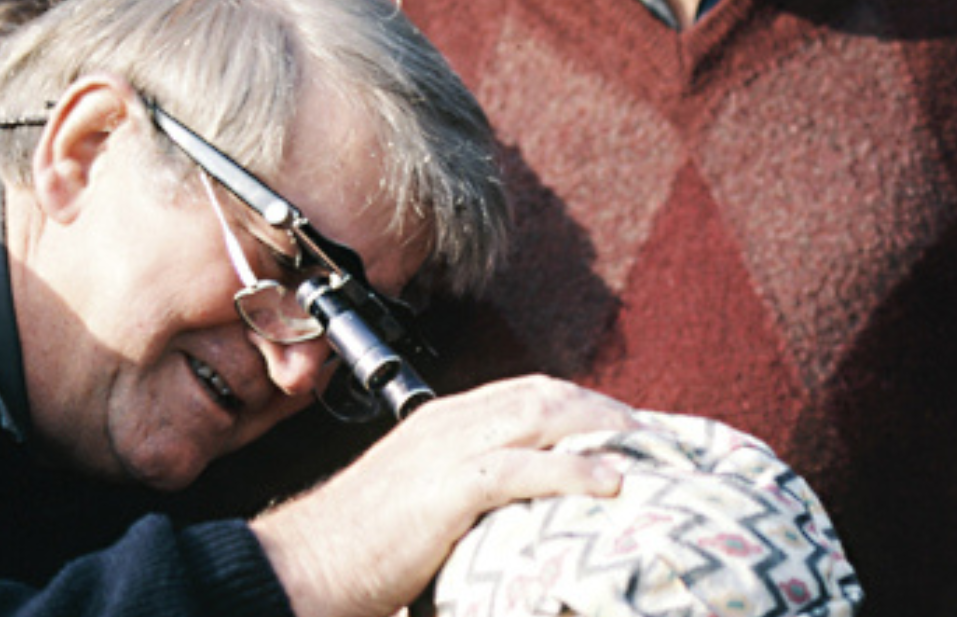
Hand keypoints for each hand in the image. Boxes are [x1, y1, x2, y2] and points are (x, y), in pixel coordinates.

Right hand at [248, 376, 638, 616]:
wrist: (306, 564)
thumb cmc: (356, 547)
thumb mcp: (416, 502)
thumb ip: (459, 492)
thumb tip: (508, 512)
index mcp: (438, 421)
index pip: (522, 392)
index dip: (577, 402)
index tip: (617, 425)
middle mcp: (446, 422)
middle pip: (543, 394)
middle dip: (601, 408)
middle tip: (650, 433)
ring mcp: (447, 450)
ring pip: (541, 416)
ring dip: (600, 428)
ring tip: (645, 448)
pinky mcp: (449, 487)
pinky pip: (526, 467)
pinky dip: (575, 469)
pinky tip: (610, 481)